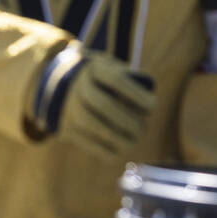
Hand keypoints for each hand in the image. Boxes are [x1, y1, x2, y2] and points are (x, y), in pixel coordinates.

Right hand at [31, 47, 155, 161]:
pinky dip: (108, 150)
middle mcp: (76, 84)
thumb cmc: (105, 81)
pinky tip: (120, 148)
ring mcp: (67, 106)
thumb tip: (148, 106)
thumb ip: (134, 83)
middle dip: (128, 120)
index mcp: (93, 67)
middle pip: (103, 104)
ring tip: (133, 140)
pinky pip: (88, 143)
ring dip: (119, 138)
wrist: (65, 86)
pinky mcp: (64, 127)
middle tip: (141, 129)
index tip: (152, 106)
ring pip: (93, 125)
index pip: (116, 79)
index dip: (137, 95)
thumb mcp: (117, 71)